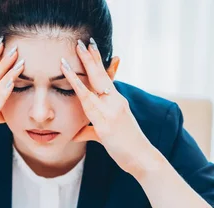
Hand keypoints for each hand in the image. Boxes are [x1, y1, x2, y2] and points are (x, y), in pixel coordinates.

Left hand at [60, 39, 154, 175]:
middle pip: (101, 76)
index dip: (98, 64)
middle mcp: (116, 103)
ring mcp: (111, 112)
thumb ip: (90, 130)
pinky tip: (71, 78)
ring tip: (76, 51)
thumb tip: (76, 133)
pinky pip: (89, 104)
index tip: (91, 49)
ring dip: (84, 67)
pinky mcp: (106, 124)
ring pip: (95, 85)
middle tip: (82, 42)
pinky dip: (79, 89)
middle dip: (91, 58)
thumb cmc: (126, 148)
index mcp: (116, 103)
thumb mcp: (105, 135)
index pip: (106, 80)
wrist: (142, 159)